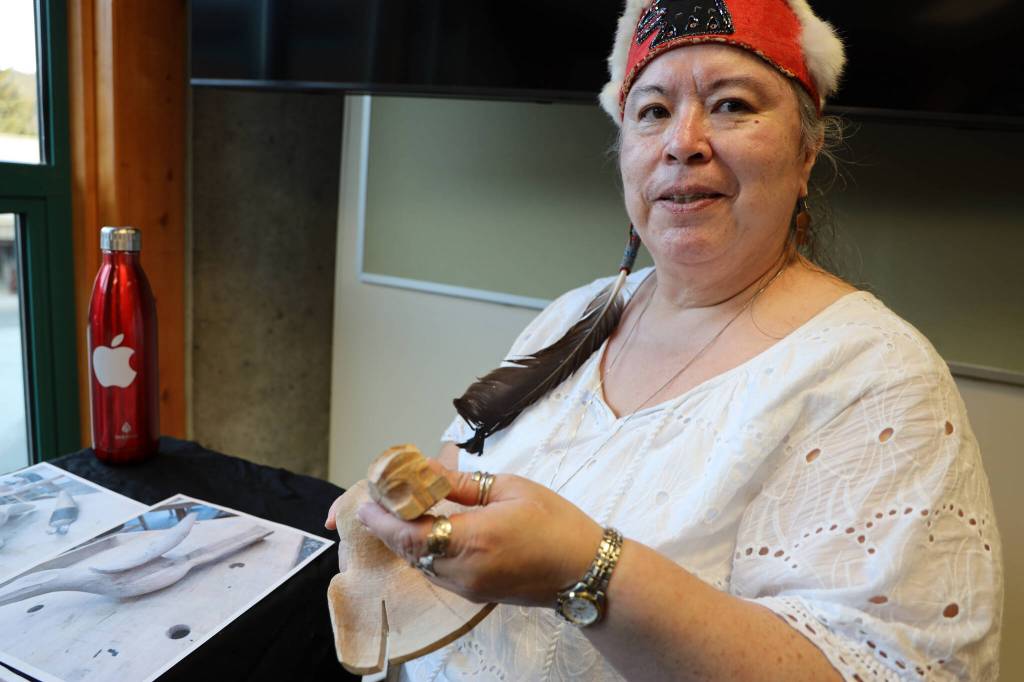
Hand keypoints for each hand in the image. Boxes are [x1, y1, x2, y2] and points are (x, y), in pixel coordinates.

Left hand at [350, 460, 602, 606]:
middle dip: (388, 526)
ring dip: (404, 539)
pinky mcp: (474, 594)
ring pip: (420, 564)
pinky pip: (436, 572)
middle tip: (377, 500)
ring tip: (398, 510)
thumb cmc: (555, 524)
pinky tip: (426, 530)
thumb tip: (427, 471)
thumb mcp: (511, 490)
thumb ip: (464, 484)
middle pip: (409, 551)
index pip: (410, 533)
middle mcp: (464, 570)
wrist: (584, 570)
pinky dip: (424, 551)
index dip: (383, 518)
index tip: (366, 500)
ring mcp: (467, 588)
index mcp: (474, 539)